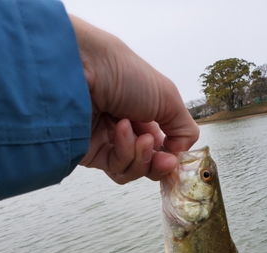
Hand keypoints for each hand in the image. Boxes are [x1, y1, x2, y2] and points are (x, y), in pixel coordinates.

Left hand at [69, 16, 198, 183]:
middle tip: (166, 160)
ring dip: (142, 157)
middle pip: (148, 161)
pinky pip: (117, 168)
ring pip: (133, 169)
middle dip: (159, 163)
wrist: (83, 69)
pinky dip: (125, 154)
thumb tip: (180, 153)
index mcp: (143, 111)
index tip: (177, 158)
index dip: (171, 154)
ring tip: (141, 137)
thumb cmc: (125, 74)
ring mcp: (107, 141)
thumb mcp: (168, 97)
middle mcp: (125, 127)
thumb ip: (184, 129)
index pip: (161, 144)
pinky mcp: (91, 153)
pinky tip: (122, 131)